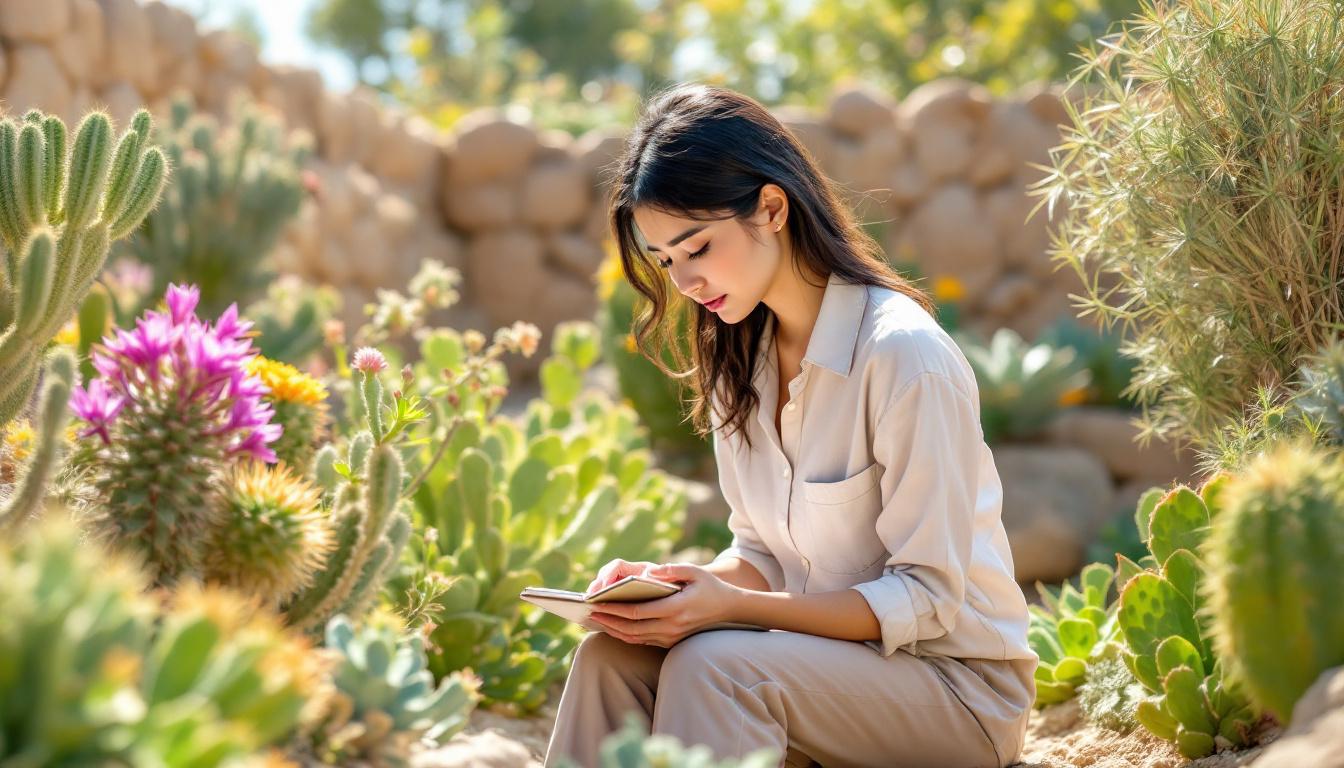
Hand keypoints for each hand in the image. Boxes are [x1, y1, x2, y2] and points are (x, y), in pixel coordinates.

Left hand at [589, 562, 741, 647]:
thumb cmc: (708, 587)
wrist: (728, 609)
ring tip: (595, 620)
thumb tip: (649, 572)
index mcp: (675, 609)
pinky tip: (612, 627)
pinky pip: (642, 640)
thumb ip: (671, 570)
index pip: (638, 613)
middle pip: (632, 628)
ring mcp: (671, 637)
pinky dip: (625, 635)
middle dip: (608, 621)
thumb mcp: (694, 571)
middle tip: (588, 613)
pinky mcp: (670, 641)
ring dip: (614, 630)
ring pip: (635, 638)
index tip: (597, 603)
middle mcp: (672, 627)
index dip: (615, 610)